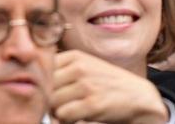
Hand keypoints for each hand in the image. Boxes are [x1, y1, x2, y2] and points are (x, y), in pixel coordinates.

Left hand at [52, 50, 169, 123]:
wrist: (138, 96)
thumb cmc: (107, 84)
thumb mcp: (86, 66)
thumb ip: (63, 70)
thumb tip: (36, 81)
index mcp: (75, 56)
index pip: (42, 69)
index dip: (41, 85)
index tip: (48, 92)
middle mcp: (79, 68)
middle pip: (45, 87)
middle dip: (49, 100)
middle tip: (59, 106)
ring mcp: (86, 85)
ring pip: (52, 102)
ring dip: (57, 111)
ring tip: (70, 111)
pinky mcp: (92, 104)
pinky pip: (64, 115)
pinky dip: (66, 120)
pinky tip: (77, 117)